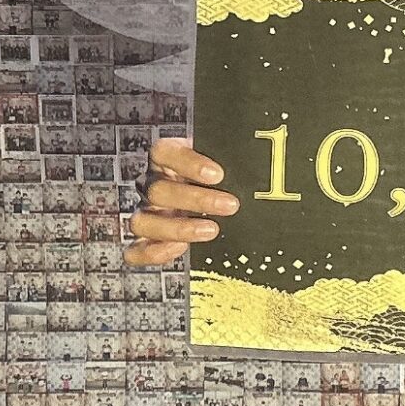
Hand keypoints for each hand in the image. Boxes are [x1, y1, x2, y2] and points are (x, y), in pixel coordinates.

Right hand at [125, 134, 240, 267]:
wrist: (220, 197)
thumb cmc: (225, 176)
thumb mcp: (228, 162)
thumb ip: (236, 159)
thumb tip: (269, 159)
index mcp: (167, 159)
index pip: (163, 152)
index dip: (187, 163)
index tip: (218, 175)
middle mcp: (153, 185)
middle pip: (157, 190)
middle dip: (196, 200)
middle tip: (231, 206)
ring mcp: (147, 213)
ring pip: (142, 221)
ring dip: (178, 228)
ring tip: (212, 230)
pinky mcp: (146, 240)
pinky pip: (135, 250)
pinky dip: (153, 253)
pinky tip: (181, 249)